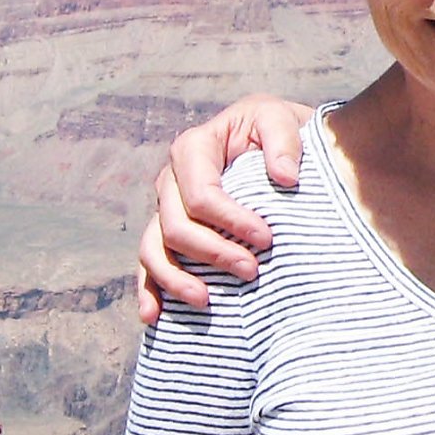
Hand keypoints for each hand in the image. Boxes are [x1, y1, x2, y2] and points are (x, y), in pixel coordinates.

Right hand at [134, 96, 311, 322]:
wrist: (276, 143)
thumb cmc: (277, 130)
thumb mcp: (282, 119)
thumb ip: (283, 141)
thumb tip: (286, 178)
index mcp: (193, 148)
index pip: (202, 194)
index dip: (231, 221)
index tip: (267, 240)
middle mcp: (171, 179)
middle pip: (177, 226)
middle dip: (213, 253)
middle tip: (253, 273)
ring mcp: (165, 208)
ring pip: (155, 248)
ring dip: (176, 279)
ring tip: (206, 302)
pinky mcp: (168, 232)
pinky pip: (150, 262)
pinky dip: (149, 290)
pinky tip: (154, 315)